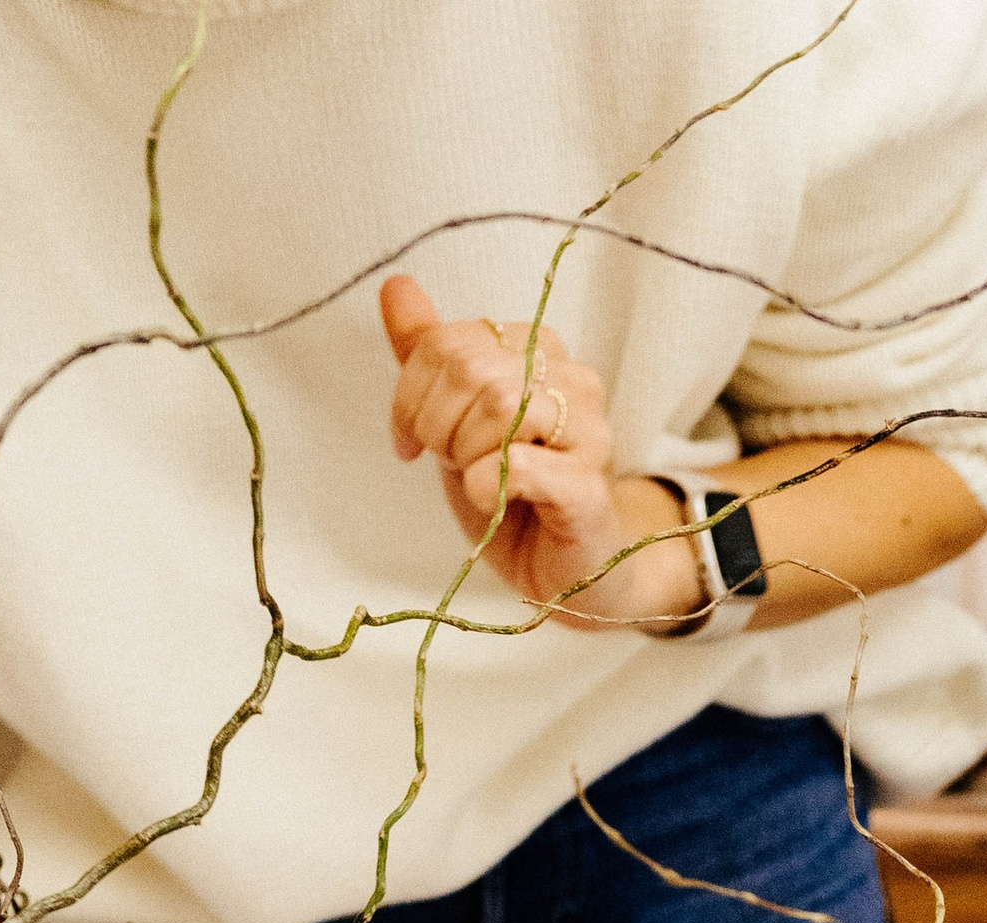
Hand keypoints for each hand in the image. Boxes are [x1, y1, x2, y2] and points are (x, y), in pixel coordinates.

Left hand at [379, 274, 699, 624]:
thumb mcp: (459, 419)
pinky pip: (519, 466)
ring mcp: (589, 432)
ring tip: (474, 482)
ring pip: (498, 408)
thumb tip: (396, 287)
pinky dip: (485, 487)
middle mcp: (573, 379)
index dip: (411, 392)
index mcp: (540, 350)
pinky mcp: (588, 487)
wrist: (571, 571)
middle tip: (444, 462)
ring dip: (464, 455)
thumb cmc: (517, 496)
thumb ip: (431, 355)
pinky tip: (491, 502)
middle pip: (470, 369)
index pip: (449, 341)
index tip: (411, 439)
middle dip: (436, 423)